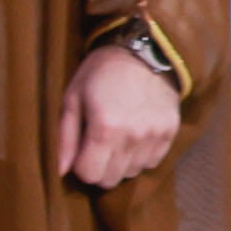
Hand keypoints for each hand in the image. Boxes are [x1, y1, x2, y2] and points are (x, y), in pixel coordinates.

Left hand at [59, 38, 185, 191]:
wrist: (143, 52)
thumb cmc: (99, 74)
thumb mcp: (72, 99)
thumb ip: (65, 138)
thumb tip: (58, 171)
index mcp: (105, 128)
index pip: (90, 175)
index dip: (80, 168)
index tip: (79, 153)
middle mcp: (134, 136)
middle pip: (112, 179)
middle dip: (99, 169)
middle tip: (95, 148)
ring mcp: (155, 136)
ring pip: (132, 173)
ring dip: (120, 164)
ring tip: (115, 139)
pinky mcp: (171, 133)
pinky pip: (152, 162)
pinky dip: (140, 156)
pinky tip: (133, 137)